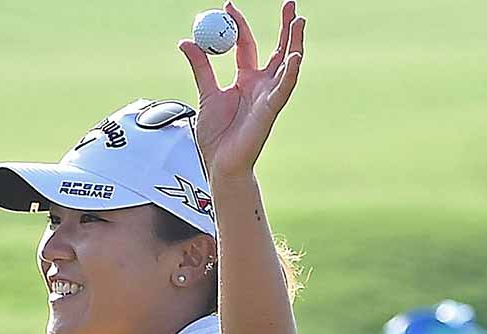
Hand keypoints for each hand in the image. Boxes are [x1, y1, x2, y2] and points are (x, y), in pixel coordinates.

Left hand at [177, 1, 307, 181]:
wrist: (219, 164)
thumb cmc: (216, 136)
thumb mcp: (206, 93)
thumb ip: (200, 67)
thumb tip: (187, 41)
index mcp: (245, 79)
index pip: (246, 45)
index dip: (238, 25)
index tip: (228, 6)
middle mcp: (261, 85)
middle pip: (277, 49)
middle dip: (284, 26)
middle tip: (289, 3)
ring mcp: (269, 96)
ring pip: (287, 64)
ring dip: (294, 43)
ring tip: (299, 21)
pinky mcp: (271, 109)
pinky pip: (284, 89)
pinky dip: (291, 73)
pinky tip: (296, 57)